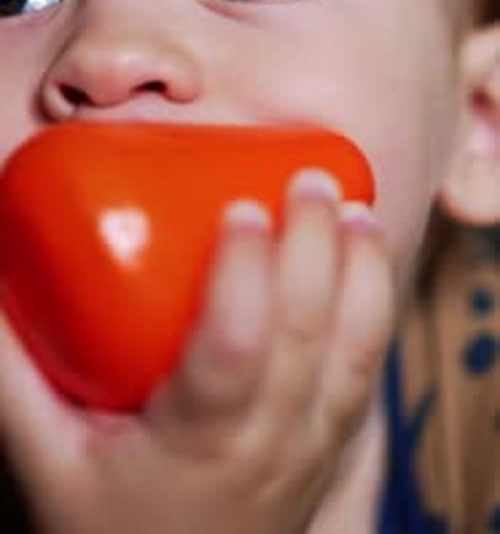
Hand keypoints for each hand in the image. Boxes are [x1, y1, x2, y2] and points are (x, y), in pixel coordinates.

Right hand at [0, 169, 393, 533]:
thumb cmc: (106, 532)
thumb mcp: (46, 458)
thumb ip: (13, 371)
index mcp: (199, 445)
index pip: (235, 351)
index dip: (246, 274)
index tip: (243, 206)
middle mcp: (270, 446)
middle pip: (308, 336)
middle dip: (315, 247)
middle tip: (307, 180)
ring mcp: (311, 450)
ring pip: (356, 353)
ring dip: (363, 274)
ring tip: (356, 209)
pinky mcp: (330, 447)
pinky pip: (366, 372)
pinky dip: (374, 309)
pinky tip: (367, 260)